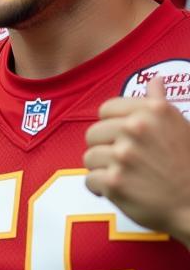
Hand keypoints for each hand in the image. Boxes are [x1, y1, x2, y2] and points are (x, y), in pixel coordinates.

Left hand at [84, 77, 189, 243]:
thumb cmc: (188, 164)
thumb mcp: (179, 126)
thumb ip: (159, 102)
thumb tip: (155, 81)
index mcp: (151, 111)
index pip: (106, 109)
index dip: (112, 125)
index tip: (122, 137)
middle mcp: (135, 129)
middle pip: (93, 133)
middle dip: (105, 148)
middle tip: (125, 160)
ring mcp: (123, 155)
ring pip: (89, 157)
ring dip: (103, 169)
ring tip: (125, 175)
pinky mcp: (114, 181)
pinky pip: (90, 180)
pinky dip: (101, 188)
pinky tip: (120, 189)